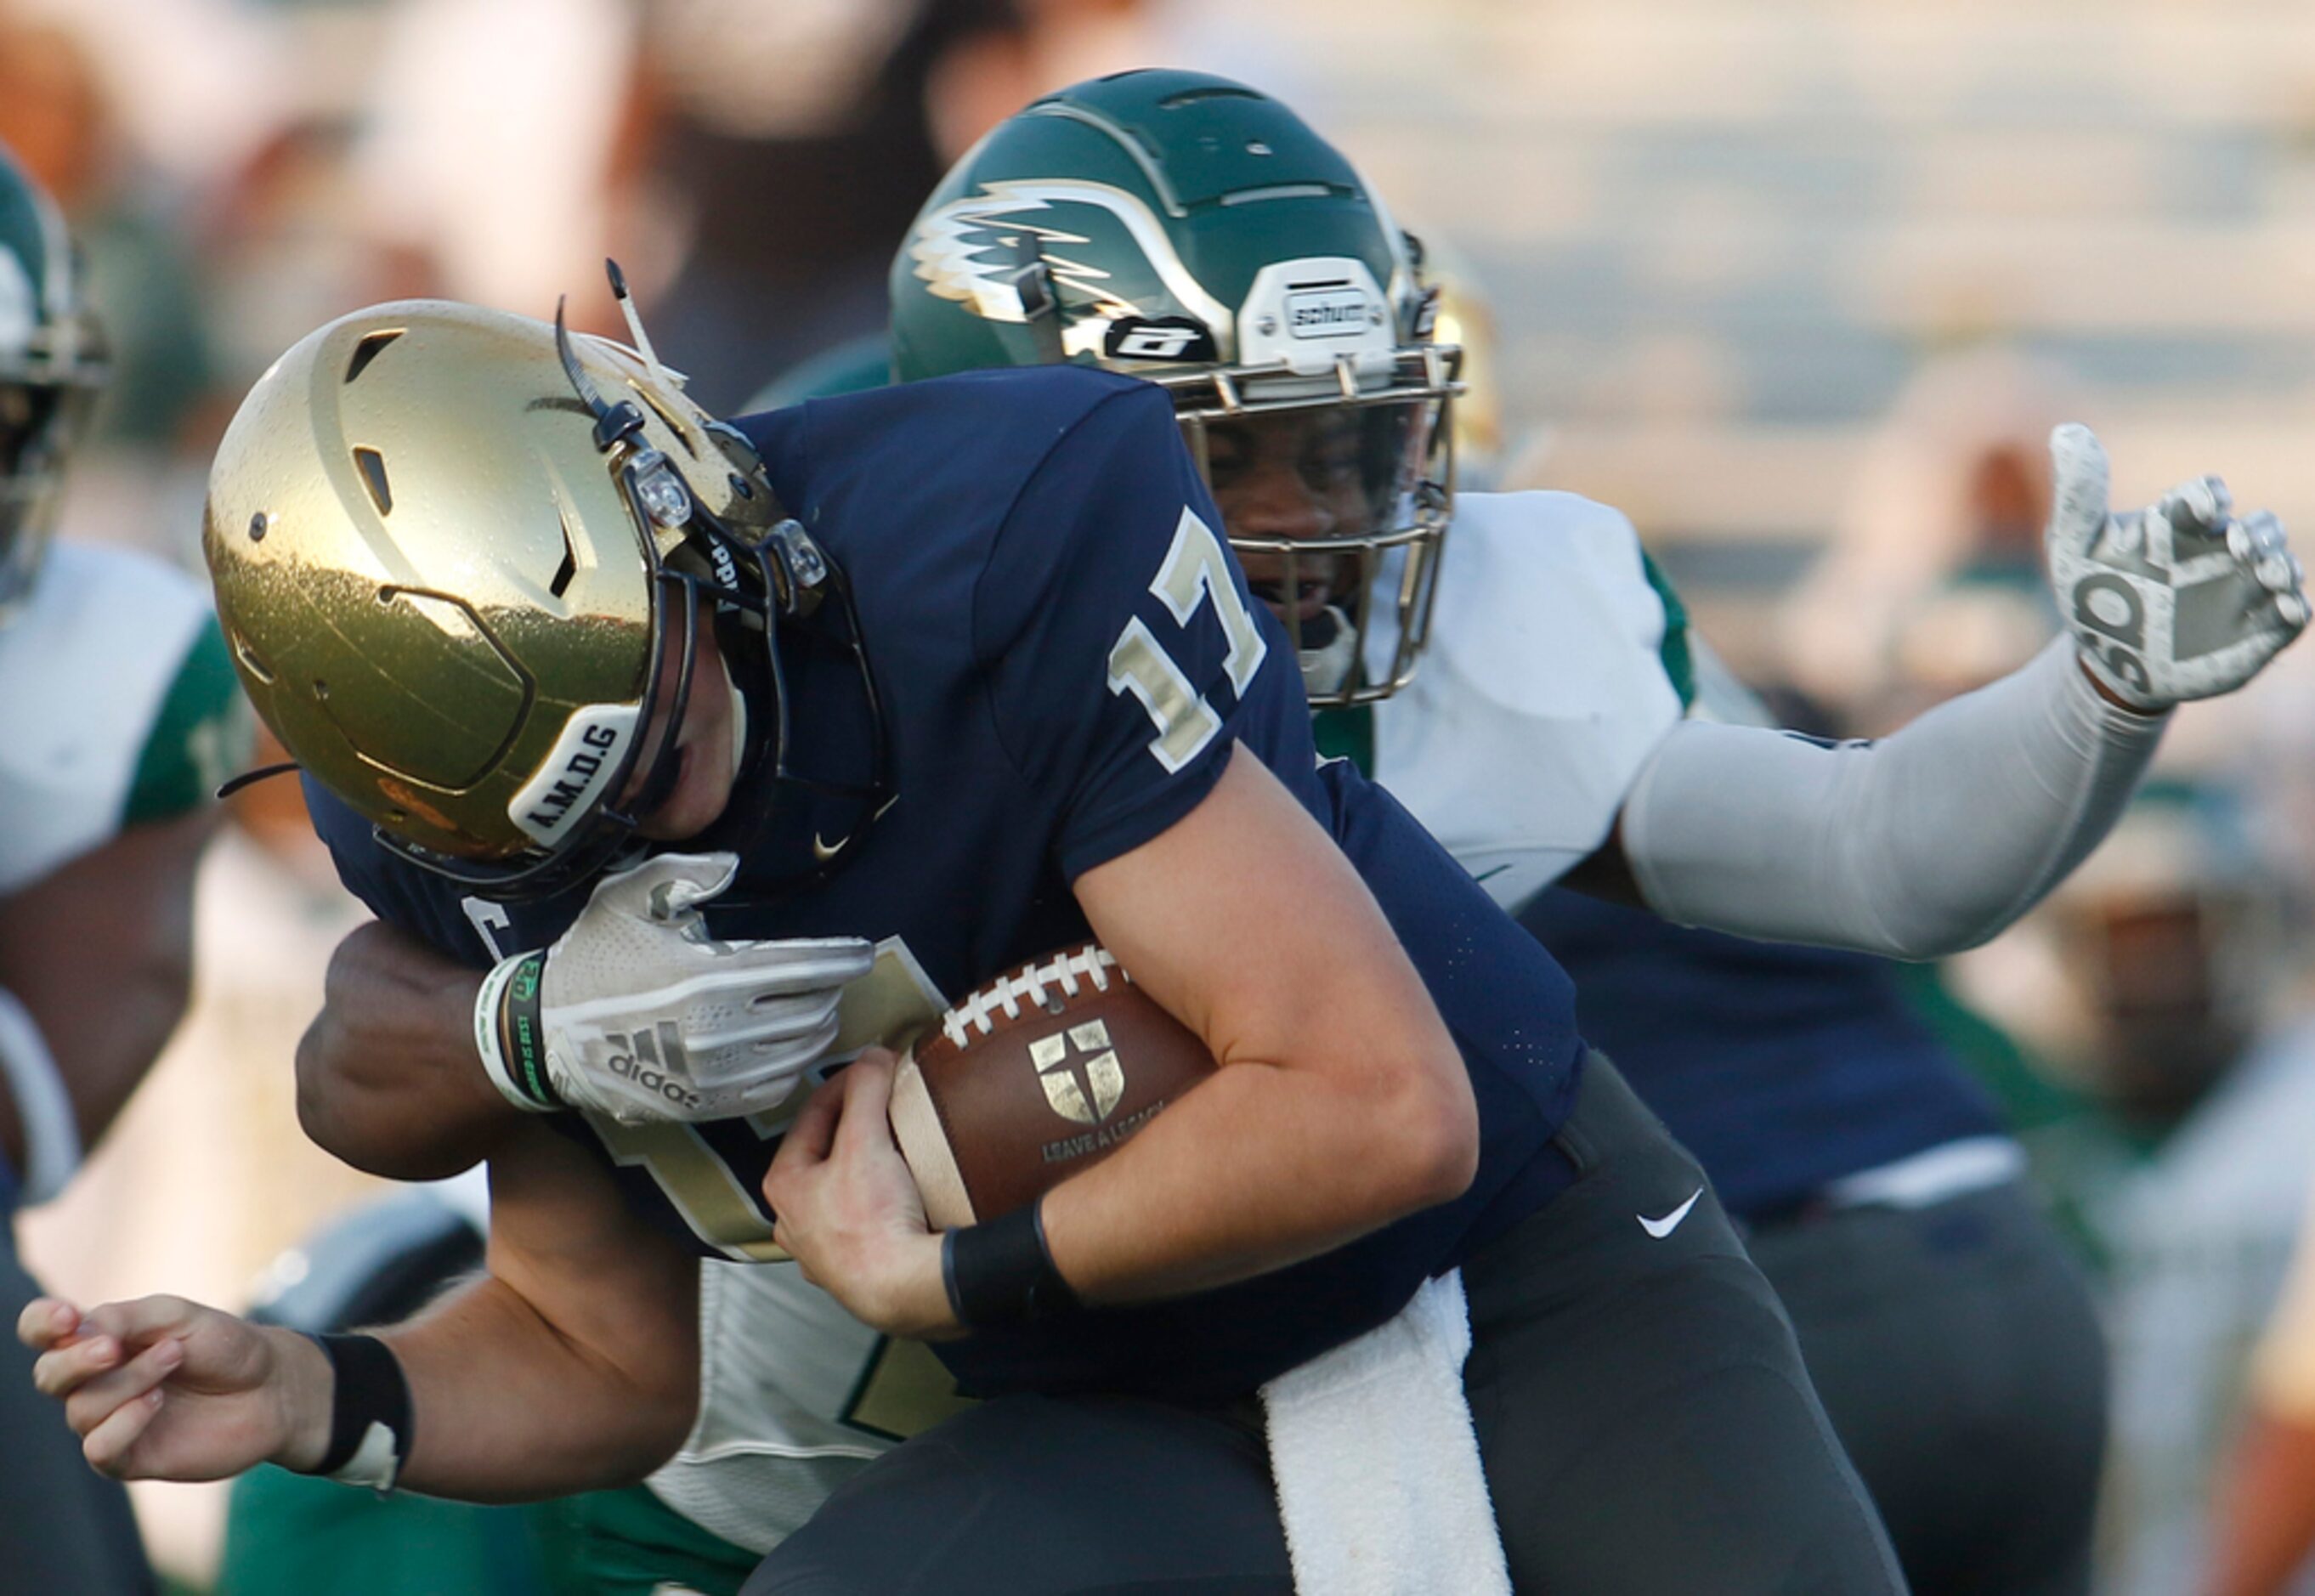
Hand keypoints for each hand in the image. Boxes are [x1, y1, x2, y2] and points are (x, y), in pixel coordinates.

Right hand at [20, 1294, 329, 1480]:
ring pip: (82, 1408)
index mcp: (100, 1340)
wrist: (272, 1386)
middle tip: (114, 1347)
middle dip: (76, 1360)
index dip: (41, 1324)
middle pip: (49, 1375)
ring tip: (175, 1358)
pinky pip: (99, 1447)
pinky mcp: (129, 1458)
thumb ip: (123, 1319)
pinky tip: (158, 1402)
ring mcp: (110, 1421)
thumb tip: (74, 1332)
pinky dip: (124, 1422)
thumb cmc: (224, 1346)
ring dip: (128, 1380)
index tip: (66, 1317)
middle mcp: (96, 1382)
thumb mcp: (176, 1316)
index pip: (42, 1331)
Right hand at [477, 851, 874, 1122]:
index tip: (861, 952)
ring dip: (817, 1030)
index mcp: (709, 974)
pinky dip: (792, 1068)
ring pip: (799, 1053)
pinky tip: (787, 1050)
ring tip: (814, 1011)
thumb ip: (683, 874)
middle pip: (812, 1011)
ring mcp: (713, 1074)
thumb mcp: (626, 898)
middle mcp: (719, 1029)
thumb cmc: (592, 960)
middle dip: (830, 993)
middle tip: (830, 980)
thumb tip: (733, 864)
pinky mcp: (703, 1105)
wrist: (545, 1038)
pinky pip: (773, 1090)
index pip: (805, 967)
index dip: (843, 959)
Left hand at [764, 1050, 957, 1339]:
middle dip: (856, 1127)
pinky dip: (879, 1206)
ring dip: (866, 1169)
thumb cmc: (872, 1221)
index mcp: (785, 1184)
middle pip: (826, 1154)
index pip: (814, 1114)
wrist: (902, 1290)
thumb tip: (872, 1056)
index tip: (874, 1069)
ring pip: (841, 1192)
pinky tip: (899, 1202)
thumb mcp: (867, 1140)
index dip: (846, 1083)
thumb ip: (867, 1090)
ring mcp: (822, 1250)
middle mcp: (794, 1220)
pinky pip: (863, 1224)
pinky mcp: (853, 1270)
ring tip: (897, 1152)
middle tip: (887, 1107)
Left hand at [2046, 423, 2308, 711]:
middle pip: (2260, 527)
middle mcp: (2220, 551)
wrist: (2107, 664)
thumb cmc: (2093, 595)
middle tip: (2238, 544)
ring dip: (2282, 565)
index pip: (2204, 496)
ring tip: (2267, 573)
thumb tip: (2067, 430)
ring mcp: (2244, 590)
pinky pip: (2291, 614)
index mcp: (2180, 525)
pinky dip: (2294, 608)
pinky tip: (2284, 607)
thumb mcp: (2075, 547)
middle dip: (2258, 531)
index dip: (2206, 496)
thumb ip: (2079, 494)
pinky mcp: (2259, 631)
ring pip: (2282, 565)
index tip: (2200, 506)